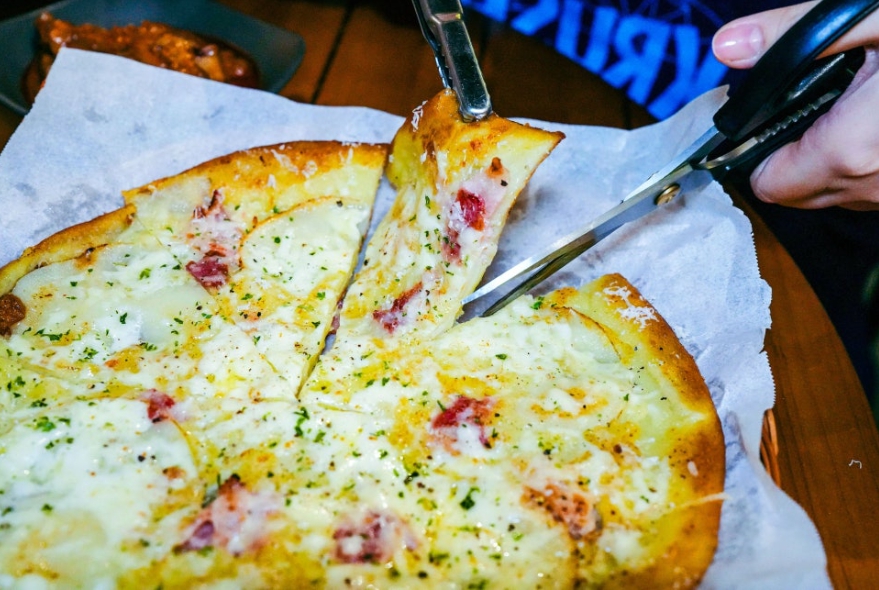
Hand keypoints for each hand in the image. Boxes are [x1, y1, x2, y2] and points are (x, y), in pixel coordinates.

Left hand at [712, 1, 878, 209]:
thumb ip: (795, 33)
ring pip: (831, 194)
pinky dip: (860, 163)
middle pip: (795, 193)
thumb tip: (729, 45)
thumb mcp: (874, 18)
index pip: (766, 184)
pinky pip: (864, 188)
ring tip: (846, 108)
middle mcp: (868, 186)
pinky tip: (869, 121)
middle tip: (810, 106)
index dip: (757, 153)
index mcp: (848, 150)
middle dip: (789, 155)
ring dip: (826, 161)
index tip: (768, 118)